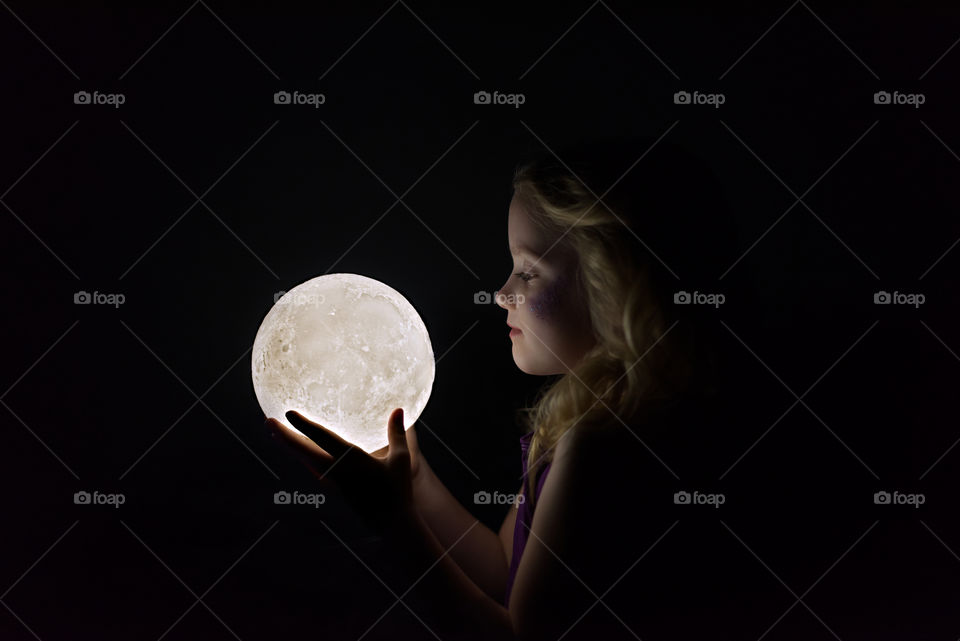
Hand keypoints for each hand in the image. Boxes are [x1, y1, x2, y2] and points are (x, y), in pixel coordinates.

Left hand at [265, 408, 414, 533]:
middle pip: (303, 451)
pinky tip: (299, 453)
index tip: (287, 413)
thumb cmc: (398, 489)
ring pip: (304, 460)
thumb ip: (397, 433)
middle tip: (268, 421)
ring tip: (276, 434)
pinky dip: (302, 457)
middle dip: (284, 436)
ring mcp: (332, 481)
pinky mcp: (334, 488)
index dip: (304, 425)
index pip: (322, 438)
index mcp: (351, 460)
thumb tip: (399, 409)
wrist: (390, 523)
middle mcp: (336, 470)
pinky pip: (312, 469)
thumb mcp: (401, 459)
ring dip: (290, 446)